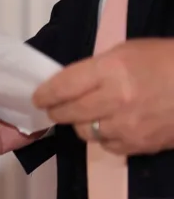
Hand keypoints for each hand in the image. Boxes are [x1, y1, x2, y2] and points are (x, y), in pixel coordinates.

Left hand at [32, 39, 173, 154]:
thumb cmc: (167, 62)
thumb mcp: (127, 52)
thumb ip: (95, 69)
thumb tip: (67, 85)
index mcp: (111, 70)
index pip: (62, 86)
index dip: (45, 94)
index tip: (38, 97)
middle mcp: (116, 99)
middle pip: (68, 113)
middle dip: (56, 111)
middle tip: (53, 109)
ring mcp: (128, 125)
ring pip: (85, 132)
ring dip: (82, 124)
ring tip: (88, 115)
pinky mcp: (140, 144)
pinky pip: (107, 146)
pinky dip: (105, 137)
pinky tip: (113, 126)